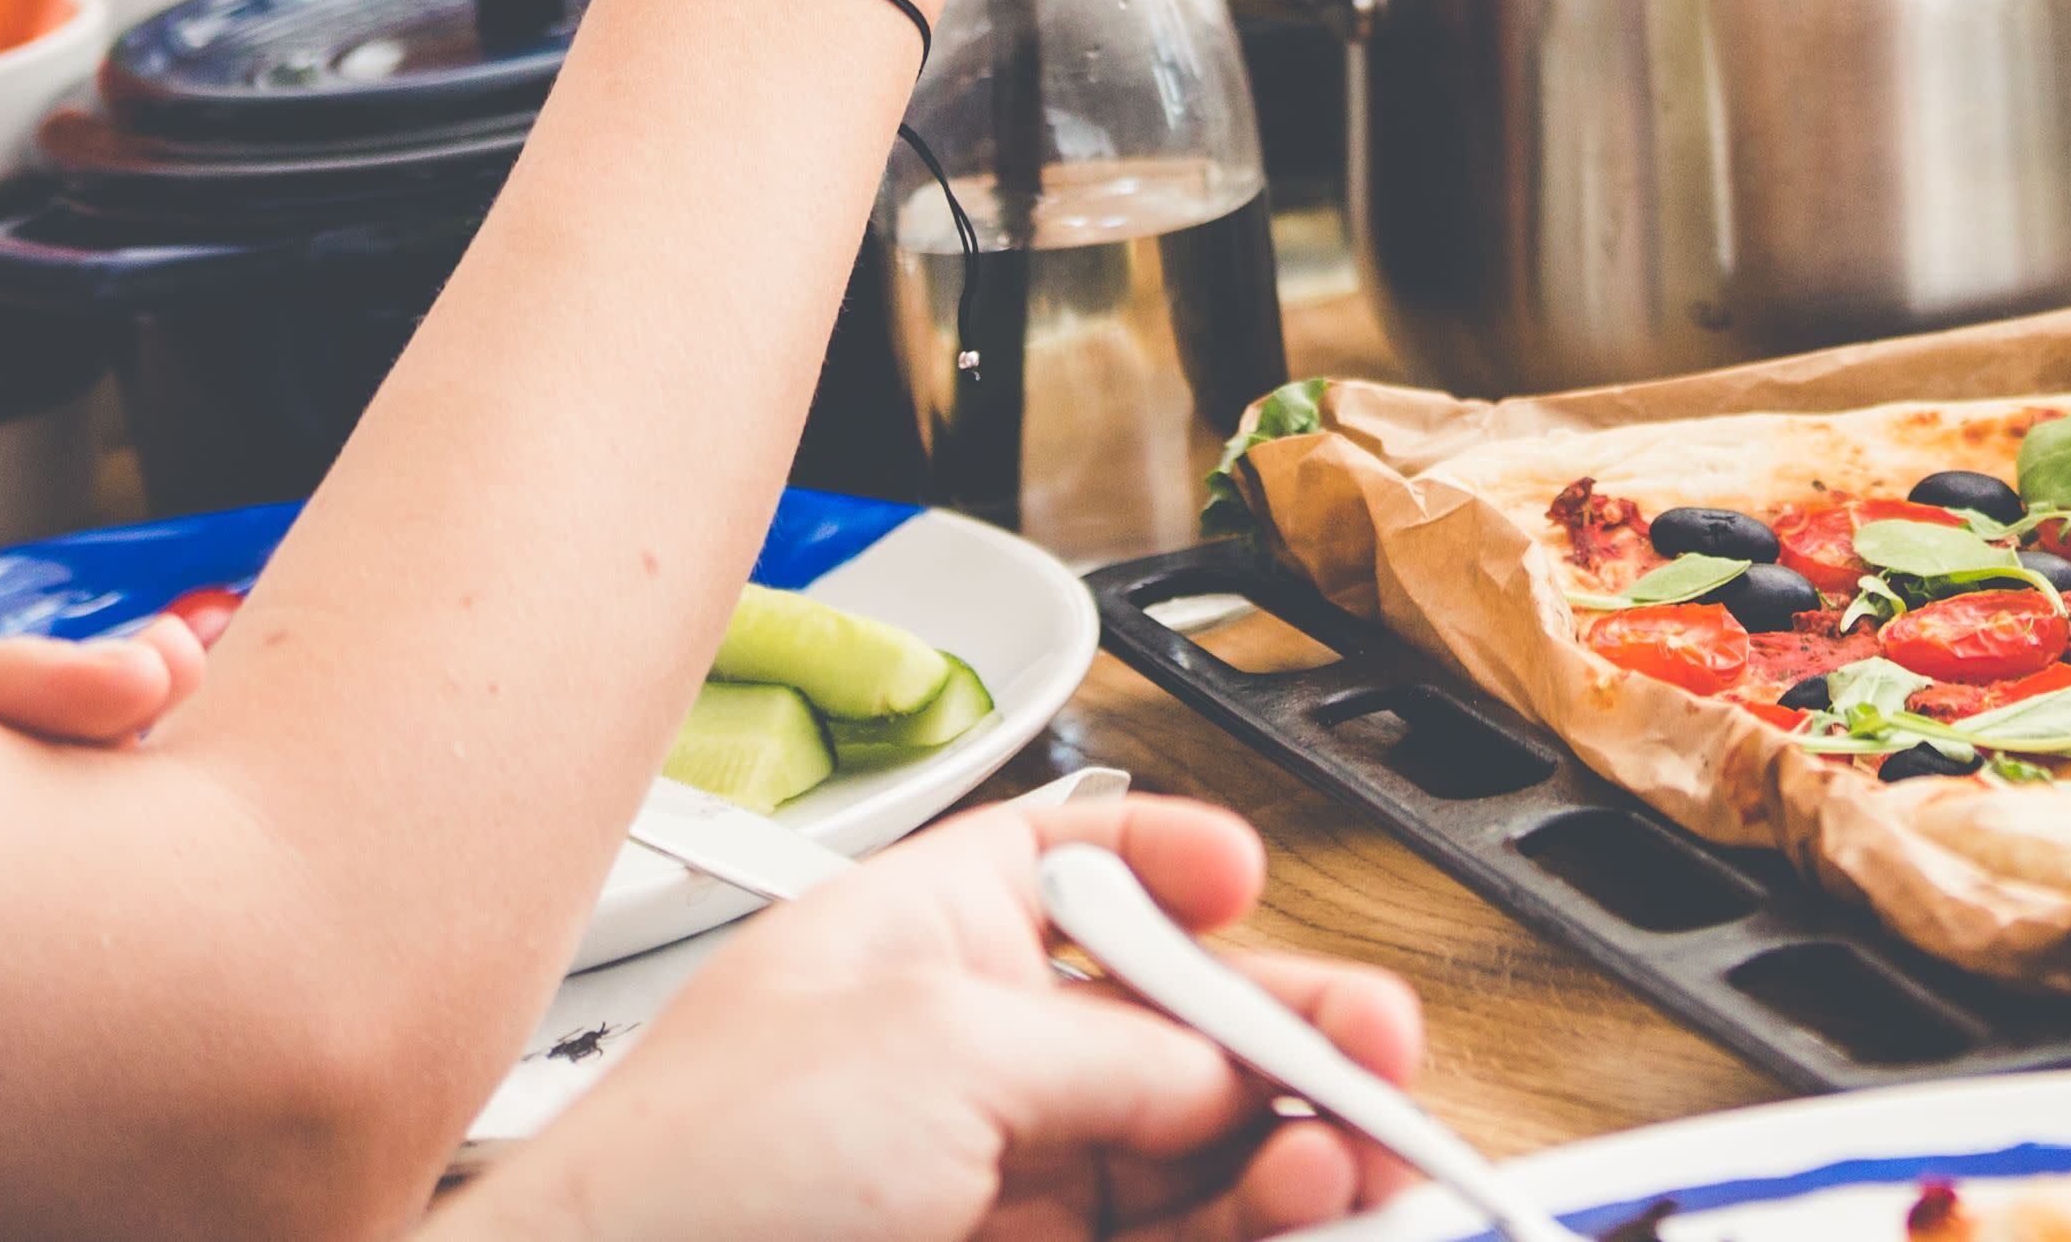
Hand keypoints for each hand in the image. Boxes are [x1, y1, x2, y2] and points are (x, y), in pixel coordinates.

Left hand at [436, 794, 1418, 1241]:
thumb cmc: (690, 1176)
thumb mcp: (941, 1053)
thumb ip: (1117, 1055)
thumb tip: (1237, 1071)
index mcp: (929, 937)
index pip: (1086, 866)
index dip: (1178, 869)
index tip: (1257, 887)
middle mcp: (967, 1053)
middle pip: (1176, 1031)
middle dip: (1286, 1042)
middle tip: (1379, 1068)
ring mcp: (988, 1179)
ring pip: (1188, 1154)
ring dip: (1283, 1151)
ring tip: (1343, 1164)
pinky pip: (1159, 1241)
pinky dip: (1241, 1226)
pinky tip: (1291, 1213)